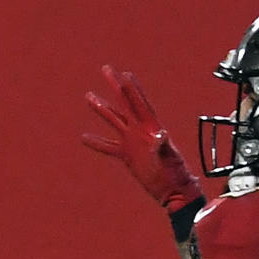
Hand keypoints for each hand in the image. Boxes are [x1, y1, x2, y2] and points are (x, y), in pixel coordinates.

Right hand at [83, 65, 201, 213]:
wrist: (173, 190)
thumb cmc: (175, 173)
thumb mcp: (170, 158)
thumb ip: (163, 146)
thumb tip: (162, 135)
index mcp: (151, 128)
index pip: (139, 102)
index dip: (133, 87)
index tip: (124, 73)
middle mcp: (140, 131)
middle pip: (125, 103)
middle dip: (116, 86)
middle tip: (106, 68)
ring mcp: (132, 142)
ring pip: (114, 120)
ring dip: (102, 108)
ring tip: (89, 95)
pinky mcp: (127, 156)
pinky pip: (109, 147)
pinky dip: (97, 142)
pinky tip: (84, 137)